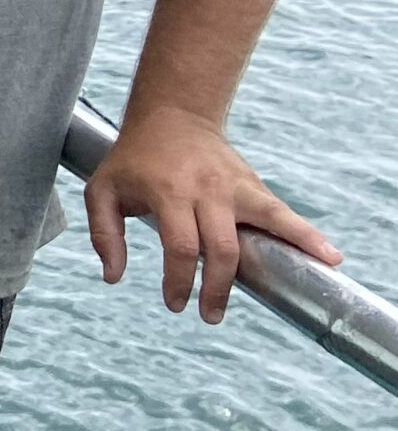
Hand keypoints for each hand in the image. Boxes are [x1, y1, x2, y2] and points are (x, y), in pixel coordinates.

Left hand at [82, 105, 340, 323]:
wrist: (173, 114)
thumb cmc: (134, 159)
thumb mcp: (102, 189)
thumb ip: (103, 234)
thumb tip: (114, 277)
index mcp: (169, 192)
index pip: (182, 246)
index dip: (180, 281)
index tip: (175, 304)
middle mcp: (207, 189)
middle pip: (222, 246)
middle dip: (218, 288)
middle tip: (210, 316)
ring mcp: (235, 186)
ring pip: (264, 224)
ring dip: (278, 260)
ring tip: (293, 290)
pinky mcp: (253, 186)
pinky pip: (281, 212)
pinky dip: (307, 234)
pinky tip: (329, 257)